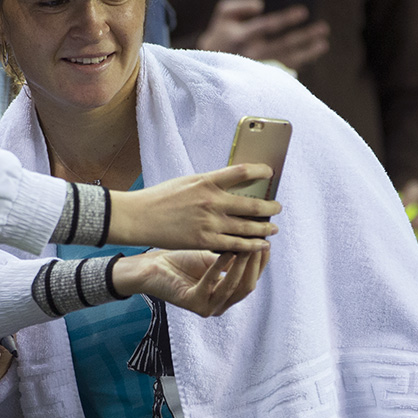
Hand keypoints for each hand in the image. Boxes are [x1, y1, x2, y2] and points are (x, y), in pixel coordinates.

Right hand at [108, 164, 280, 252]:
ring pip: (247, 227)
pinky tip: (259, 245)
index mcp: (207, 181)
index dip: (260, 171)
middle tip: (278, 208)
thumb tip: (233, 187)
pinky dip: (251, 246)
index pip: (242, 171)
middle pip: (252, 204)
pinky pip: (235, 245)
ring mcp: (209, 223)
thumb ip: (210, 184)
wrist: (139, 217)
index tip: (270, 173)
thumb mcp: (187, 182)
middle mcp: (211, 201)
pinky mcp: (204, 241)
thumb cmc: (161, 198)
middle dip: (270, 207)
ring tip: (273, 228)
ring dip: (265, 228)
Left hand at [113, 248, 267, 316]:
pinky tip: (226, 251)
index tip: (267, 241)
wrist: (151, 266)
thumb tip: (258, 237)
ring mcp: (207, 307)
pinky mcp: (192, 303)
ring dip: (242, 265)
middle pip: (247, 286)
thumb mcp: (213, 257)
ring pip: (233, 287)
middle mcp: (220, 305)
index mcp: (227, 295)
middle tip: (260, 242)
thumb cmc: (181, 260)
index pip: (252, 279)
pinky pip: (211, 284)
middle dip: (255, 264)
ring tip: (247, 245)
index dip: (261, 262)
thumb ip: (234, 254)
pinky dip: (220, 267)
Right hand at [197, 0, 329, 70]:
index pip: (267, 26)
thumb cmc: (221, 34)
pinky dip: (299, 64)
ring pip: (287, 61)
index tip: (304, 11)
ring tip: (323, 43)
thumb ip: (241, 5)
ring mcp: (257, 70)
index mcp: (240, 37)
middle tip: (323, 28)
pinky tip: (310, 55)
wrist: (208, 66)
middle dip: (304, 36)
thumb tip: (261, 6)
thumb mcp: (222, 14)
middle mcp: (249, 55)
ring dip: (307, 52)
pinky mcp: (261, 80)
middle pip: (282, 45)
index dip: (286, 18)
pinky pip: (284, 71)